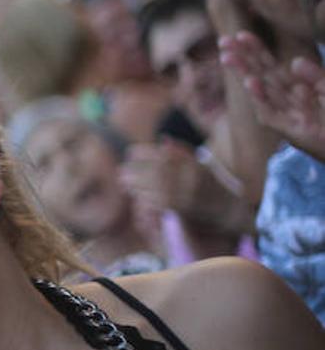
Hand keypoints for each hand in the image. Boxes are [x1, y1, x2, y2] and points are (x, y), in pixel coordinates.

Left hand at [121, 139, 251, 233]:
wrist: (227, 209)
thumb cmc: (210, 183)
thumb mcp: (199, 164)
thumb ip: (181, 152)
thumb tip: (162, 140)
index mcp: (192, 164)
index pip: (163, 155)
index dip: (143, 153)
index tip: (130, 152)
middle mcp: (189, 178)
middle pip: (155, 172)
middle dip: (135, 170)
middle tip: (121, 170)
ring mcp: (185, 194)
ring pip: (154, 188)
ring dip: (135, 185)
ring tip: (123, 182)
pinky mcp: (182, 209)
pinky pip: (158, 203)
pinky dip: (144, 198)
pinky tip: (135, 195)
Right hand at [221, 31, 324, 161]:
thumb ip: (316, 76)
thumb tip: (295, 62)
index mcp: (294, 88)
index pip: (270, 66)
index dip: (256, 50)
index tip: (240, 35)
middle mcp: (285, 101)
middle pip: (260, 76)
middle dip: (241, 59)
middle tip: (223, 41)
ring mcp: (286, 116)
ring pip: (261, 92)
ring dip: (244, 73)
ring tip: (228, 58)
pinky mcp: (290, 130)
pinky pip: (271, 113)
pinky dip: (261, 98)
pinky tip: (251, 82)